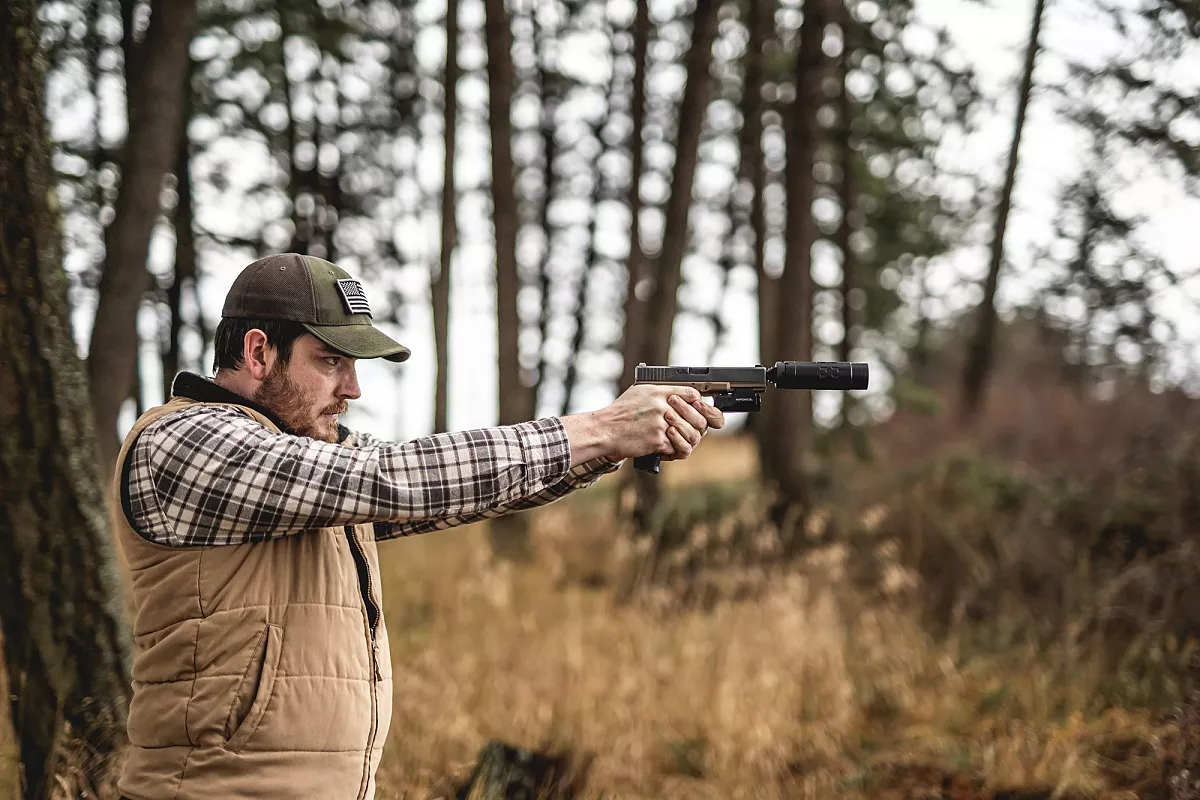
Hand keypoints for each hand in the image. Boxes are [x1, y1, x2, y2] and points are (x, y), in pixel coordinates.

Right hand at [594, 384, 725, 462]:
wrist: (605, 430)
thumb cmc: (620, 412)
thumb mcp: (639, 393)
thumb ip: (660, 393)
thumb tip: (679, 397)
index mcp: (659, 392)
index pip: (691, 394)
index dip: (698, 403)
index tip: (698, 409)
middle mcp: (662, 406)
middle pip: (696, 416)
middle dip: (698, 425)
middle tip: (695, 428)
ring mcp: (661, 424)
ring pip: (690, 434)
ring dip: (687, 439)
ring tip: (681, 440)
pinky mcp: (658, 440)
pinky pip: (677, 447)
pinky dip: (673, 450)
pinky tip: (667, 448)